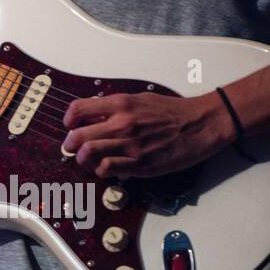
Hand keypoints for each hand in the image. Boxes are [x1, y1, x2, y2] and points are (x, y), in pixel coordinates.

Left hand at [61, 90, 236, 178]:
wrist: (200, 124)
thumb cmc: (172, 111)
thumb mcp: (138, 99)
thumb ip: (113, 107)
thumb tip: (91, 115)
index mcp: (120, 104)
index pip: (78, 110)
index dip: (69, 120)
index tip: (70, 125)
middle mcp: (122, 124)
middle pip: (77, 137)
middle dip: (70, 144)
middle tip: (72, 147)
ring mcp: (130, 145)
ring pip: (89, 155)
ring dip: (83, 159)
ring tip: (87, 159)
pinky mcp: (140, 164)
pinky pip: (108, 170)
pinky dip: (102, 170)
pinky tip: (107, 167)